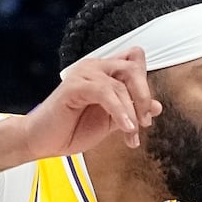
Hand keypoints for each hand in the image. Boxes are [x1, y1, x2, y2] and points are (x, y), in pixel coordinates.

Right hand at [22, 46, 161, 157]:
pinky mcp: (74, 86)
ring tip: (132, 133)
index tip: (147, 114)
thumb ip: (131, 111)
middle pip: (132, 66)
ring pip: (120, 83)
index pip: (135, 60)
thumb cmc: (72, 129)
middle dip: (143, 96)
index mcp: (104, 72)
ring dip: (132, 111)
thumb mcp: (110, 121)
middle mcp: (94, 67)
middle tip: (144, 122)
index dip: (145, 84)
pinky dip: (119, 111)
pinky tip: (125, 128)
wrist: (43, 141)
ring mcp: (83, 74)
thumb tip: (157, 106)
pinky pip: (105, 92)